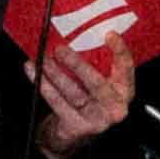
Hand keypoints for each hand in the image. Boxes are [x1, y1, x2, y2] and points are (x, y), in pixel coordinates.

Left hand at [24, 40, 134, 155]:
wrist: (79, 128)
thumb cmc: (91, 96)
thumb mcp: (102, 79)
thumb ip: (98, 60)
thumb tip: (77, 29)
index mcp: (124, 89)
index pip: (126, 67)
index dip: (120, 51)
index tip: (109, 34)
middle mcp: (114, 106)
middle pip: (96, 84)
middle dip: (76, 64)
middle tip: (59, 49)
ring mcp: (96, 118)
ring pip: (73, 93)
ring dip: (55, 73)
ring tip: (42, 58)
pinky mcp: (77, 125)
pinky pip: (57, 103)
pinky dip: (43, 85)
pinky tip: (33, 71)